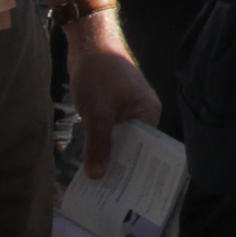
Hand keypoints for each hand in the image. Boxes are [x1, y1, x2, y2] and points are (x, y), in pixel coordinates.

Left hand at [62, 18, 161, 180]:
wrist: (87, 41)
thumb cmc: (98, 73)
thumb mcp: (97, 112)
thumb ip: (98, 144)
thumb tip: (97, 176)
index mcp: (148, 111)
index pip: (146, 149)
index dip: (135, 170)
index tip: (125, 194)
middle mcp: (142, 112)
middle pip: (133, 146)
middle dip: (120, 166)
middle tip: (109, 195)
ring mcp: (127, 109)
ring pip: (119, 140)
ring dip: (108, 155)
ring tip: (99, 183)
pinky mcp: (112, 106)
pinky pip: (109, 131)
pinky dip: (101, 144)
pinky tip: (91, 161)